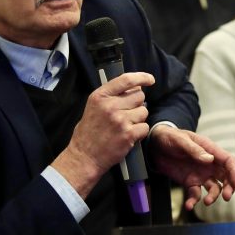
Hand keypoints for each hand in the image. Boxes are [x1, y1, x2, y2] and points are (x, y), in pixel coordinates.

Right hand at [53, 71, 154, 197]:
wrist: (84, 157)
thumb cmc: (88, 132)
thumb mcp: (93, 107)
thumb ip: (111, 96)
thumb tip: (135, 88)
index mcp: (100, 96)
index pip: (126, 80)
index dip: (141, 77)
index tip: (149, 79)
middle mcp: (110, 106)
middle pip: (139, 96)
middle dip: (137, 104)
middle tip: (127, 113)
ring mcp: (120, 120)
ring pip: (144, 112)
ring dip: (138, 119)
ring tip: (126, 126)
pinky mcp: (128, 134)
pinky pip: (145, 127)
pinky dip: (140, 132)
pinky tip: (129, 135)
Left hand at [149, 127, 234, 210]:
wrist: (154, 144)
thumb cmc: (170, 137)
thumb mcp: (181, 140)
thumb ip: (194, 150)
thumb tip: (209, 159)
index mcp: (210, 150)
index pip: (228, 161)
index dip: (234, 173)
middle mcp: (209, 163)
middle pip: (225, 176)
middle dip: (228, 187)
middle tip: (226, 197)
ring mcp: (200, 174)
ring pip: (214, 187)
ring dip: (213, 196)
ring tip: (207, 202)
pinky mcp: (190, 182)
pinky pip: (196, 194)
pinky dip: (194, 201)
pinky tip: (189, 206)